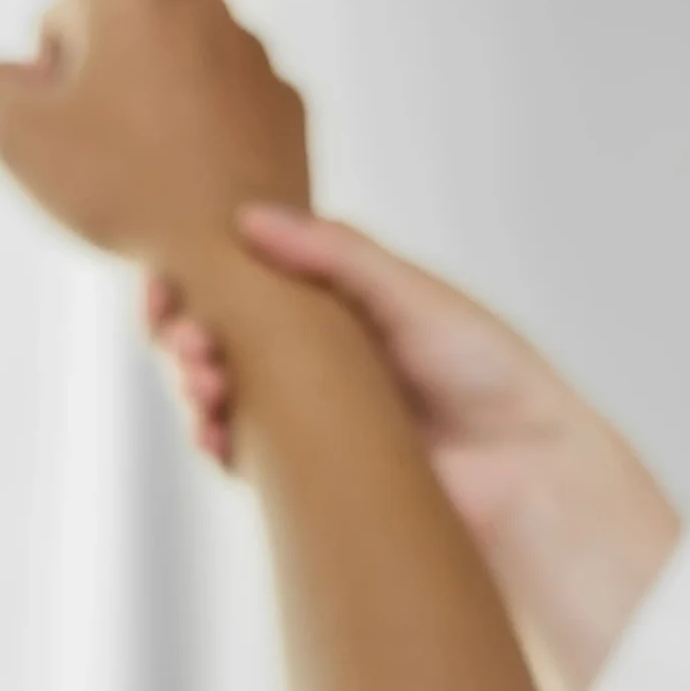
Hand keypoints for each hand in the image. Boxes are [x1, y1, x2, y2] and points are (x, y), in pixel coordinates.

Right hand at [0, 0, 308, 275]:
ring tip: (148, 182)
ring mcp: (252, 54)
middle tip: (102, 166)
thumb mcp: (17, 137)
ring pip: (177, 80)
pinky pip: (227, 115)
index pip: (55, 30)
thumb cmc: (130, 192)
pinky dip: (206, 143)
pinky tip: (191, 187)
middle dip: (104, 100)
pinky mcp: (286, 104)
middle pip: (120, 49)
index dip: (45, 92)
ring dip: (155, 120)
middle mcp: (198, 7)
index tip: (64, 139)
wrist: (233, 255)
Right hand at [150, 207, 682, 690]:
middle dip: (179, 334)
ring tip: (206, 383)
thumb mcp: (410, 294)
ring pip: (214, 395)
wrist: (524, 467)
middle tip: (188, 338)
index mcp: (329, 300)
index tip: (165, 281)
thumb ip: (333, 254)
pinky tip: (212, 433)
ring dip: (189, 386)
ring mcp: (301, 415)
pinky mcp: (305, 474)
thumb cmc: (486, 370)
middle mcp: (306, 356)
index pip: (238, 279)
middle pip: (212, 336)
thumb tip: (245, 216)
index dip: (190, 279)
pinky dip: (213, 442)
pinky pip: (239, 457)